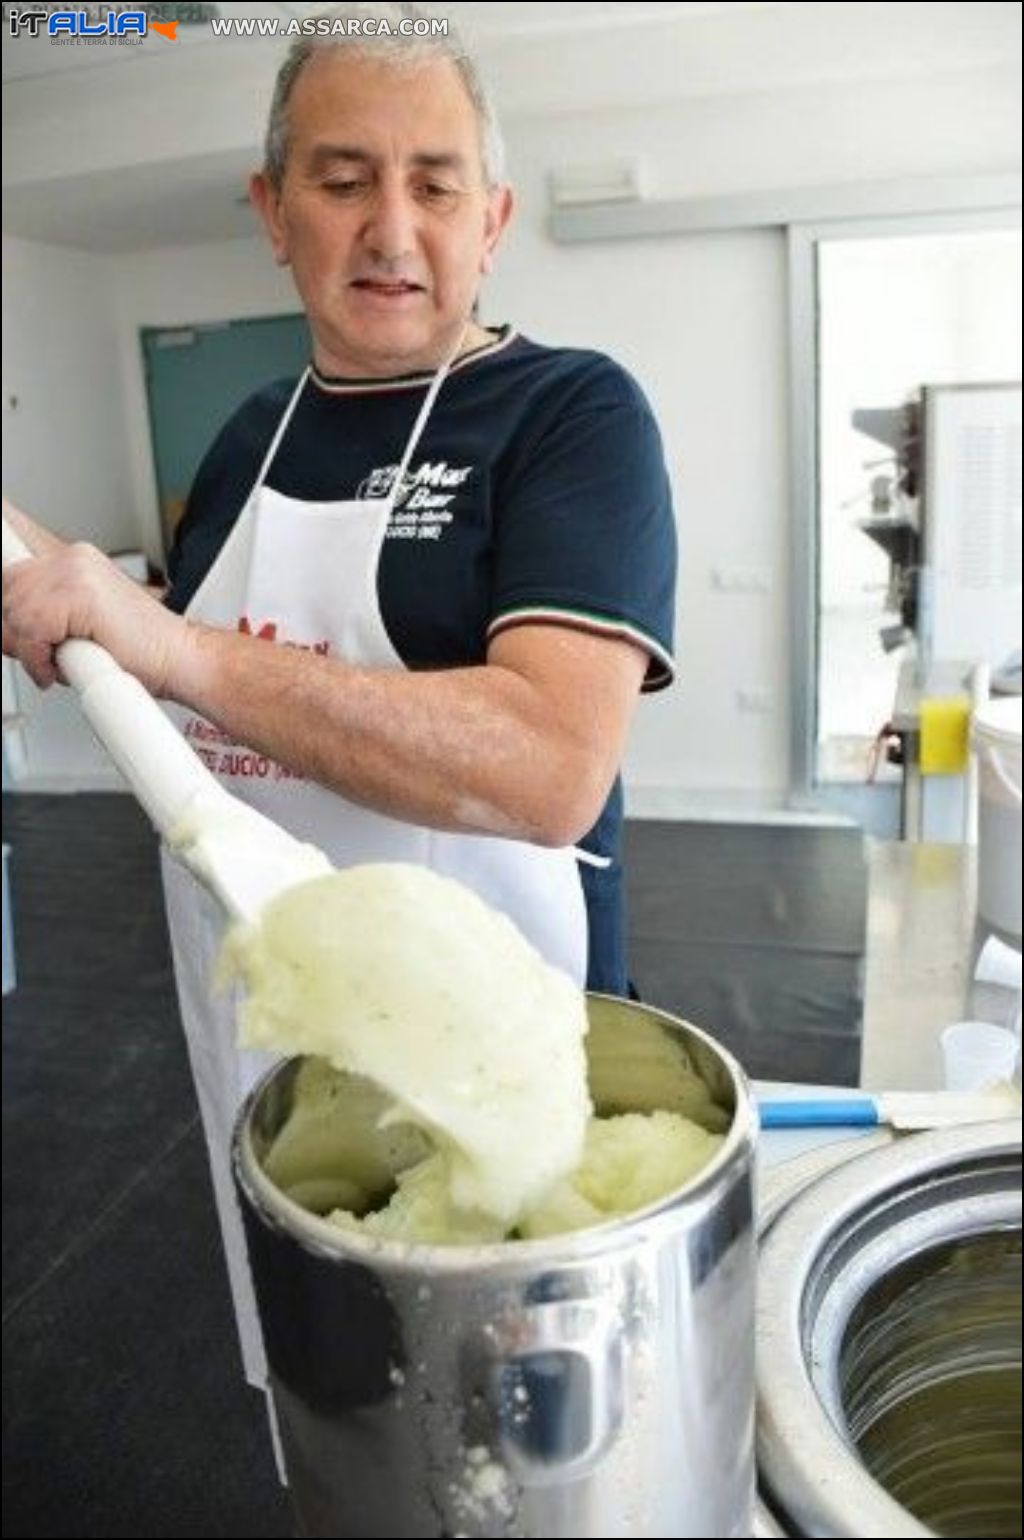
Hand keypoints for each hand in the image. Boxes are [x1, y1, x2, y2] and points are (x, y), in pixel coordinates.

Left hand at [3, 540, 187, 695]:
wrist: (181, 659)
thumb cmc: (141, 654)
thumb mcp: (78, 631)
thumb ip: (43, 620)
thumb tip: (6, 630)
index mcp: (74, 561)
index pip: (15, 573)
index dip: (10, 603)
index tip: (14, 628)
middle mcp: (74, 558)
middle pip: (8, 587)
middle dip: (15, 630)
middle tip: (45, 655)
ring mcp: (77, 572)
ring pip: (16, 609)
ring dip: (31, 648)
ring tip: (64, 661)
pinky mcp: (81, 595)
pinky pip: (32, 628)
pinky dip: (40, 658)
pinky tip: (69, 664)